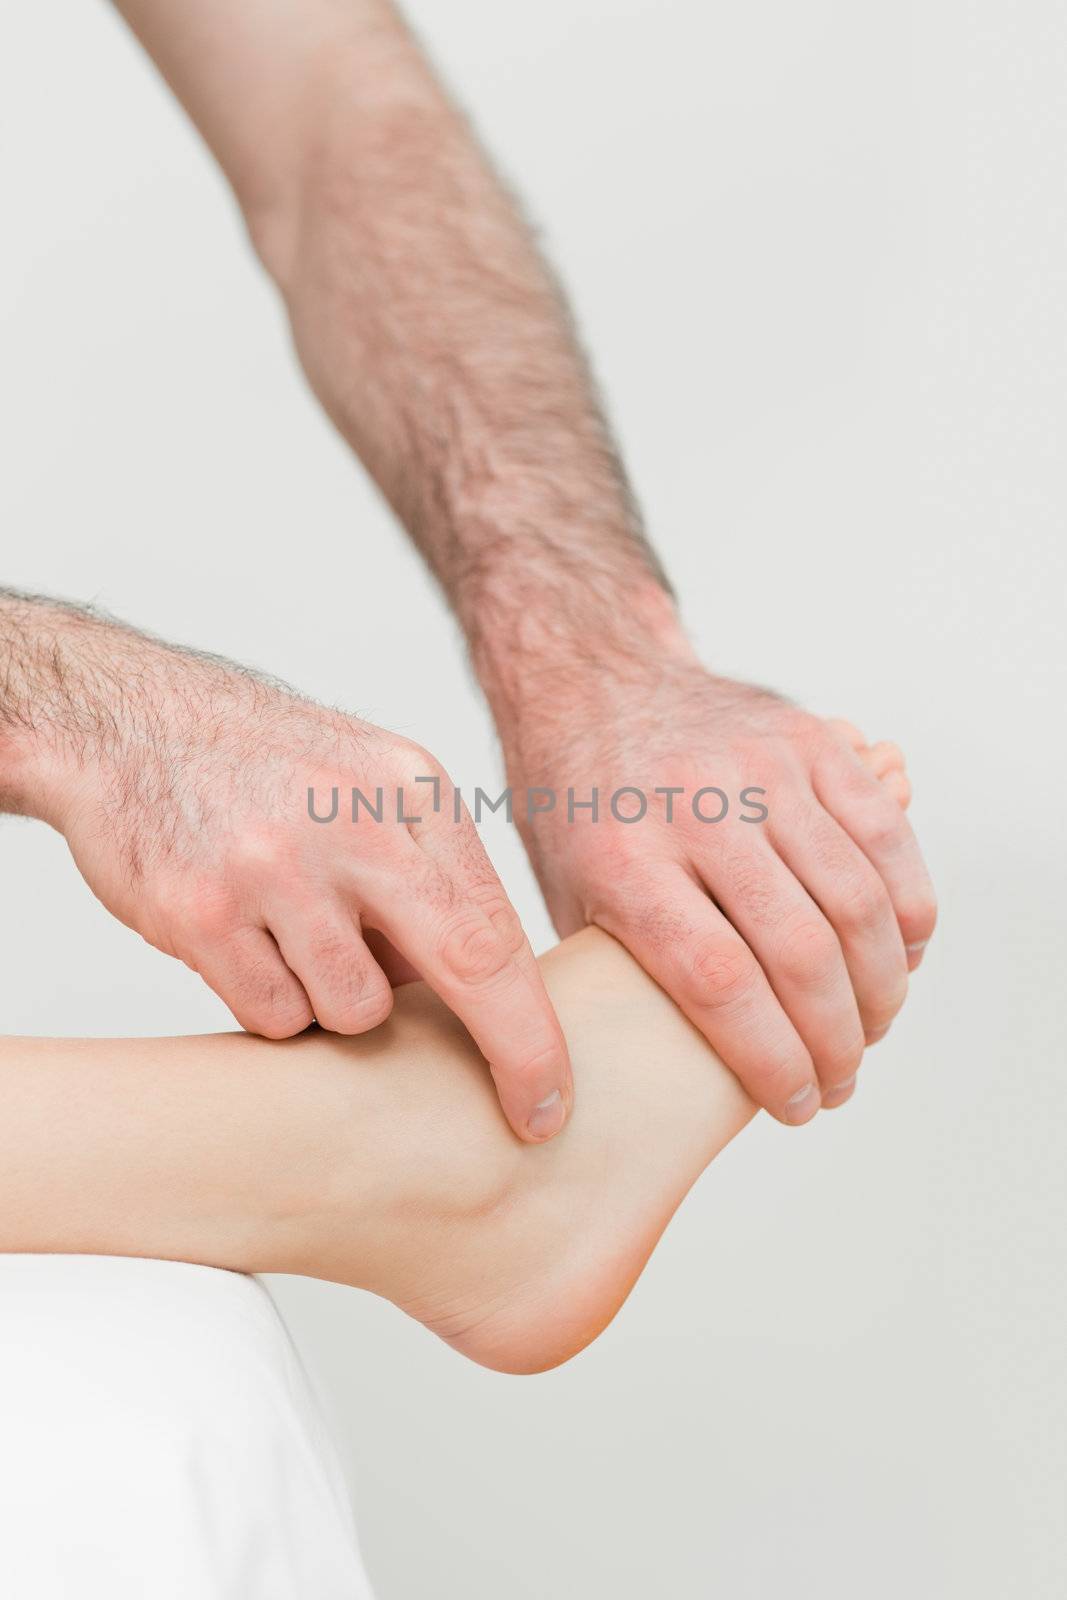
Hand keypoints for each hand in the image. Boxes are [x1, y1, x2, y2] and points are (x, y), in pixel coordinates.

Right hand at [36, 639, 570, 1141]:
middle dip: (511, 1053)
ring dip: (335, 1001)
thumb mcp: (371, 784)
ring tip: (297, 938)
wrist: (125, 722)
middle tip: (532, 1117)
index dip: (534, 1027)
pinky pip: (271, 1015)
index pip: (497, 926)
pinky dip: (269, 999)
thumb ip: (430, 877)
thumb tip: (482, 997)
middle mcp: (352, 824)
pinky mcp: (200, 913)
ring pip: (352, 1011)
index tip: (552, 1094)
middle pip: (463, 966)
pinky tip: (247, 940)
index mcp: (410, 790)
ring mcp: (273, 869)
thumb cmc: (266, 766)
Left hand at [499, 656, 935, 1123]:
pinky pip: (884, 835)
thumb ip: (620, 980)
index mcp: (623, 860)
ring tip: (872, 1029)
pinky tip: (902, 954)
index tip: (796, 1106)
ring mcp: (758, 767)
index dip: (772, 1060)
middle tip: (840, 1082)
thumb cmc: (579, 815)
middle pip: (800, 949)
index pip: (720, 982)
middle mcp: (696, 808)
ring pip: (856, 899)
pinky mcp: (808, 740)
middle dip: (837, 1040)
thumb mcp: (566, 900)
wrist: (595, 683)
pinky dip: (910, 906)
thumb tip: (668, 1085)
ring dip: (882, 985)